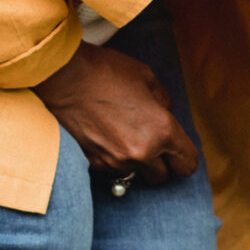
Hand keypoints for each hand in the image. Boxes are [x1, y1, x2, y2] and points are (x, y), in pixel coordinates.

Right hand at [31, 44, 198, 187]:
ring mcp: (115, 161)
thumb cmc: (106, 71)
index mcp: (162, 130)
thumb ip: (163, 101)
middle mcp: (141, 152)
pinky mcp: (94, 164)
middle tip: (153, 146)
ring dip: (136, 163)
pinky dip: (115, 160)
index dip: (185, 159)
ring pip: (136, 176)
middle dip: (161, 164)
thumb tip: (165, 115)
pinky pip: (113, 170)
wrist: (63, 76)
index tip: (179, 153)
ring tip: (125, 137)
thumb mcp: (147, 77)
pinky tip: (107, 138)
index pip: (187, 164)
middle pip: (162, 178)